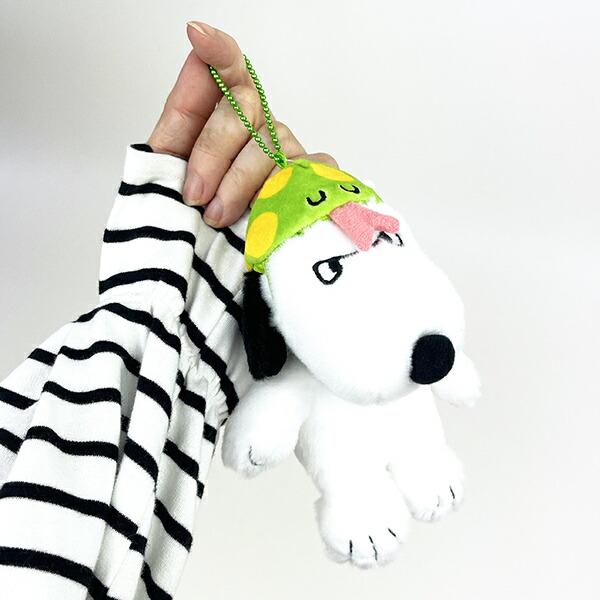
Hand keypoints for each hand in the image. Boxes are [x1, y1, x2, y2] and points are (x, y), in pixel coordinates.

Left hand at [148, 22, 336, 227]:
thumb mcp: (171, 178)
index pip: (227, 74)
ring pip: (270, 145)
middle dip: (212, 151)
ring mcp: (288, 155)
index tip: (199, 36)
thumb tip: (191, 69)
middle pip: (244, 110)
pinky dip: (282, 191)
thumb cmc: (196, 225)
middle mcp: (257, 130)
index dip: (219, 54)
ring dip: (238, 183)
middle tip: (195, 192)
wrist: (216, 274)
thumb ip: (177, 129)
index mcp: (222, 123)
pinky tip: (267, 209)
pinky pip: (307, 172)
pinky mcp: (313, 183)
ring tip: (216, 215)